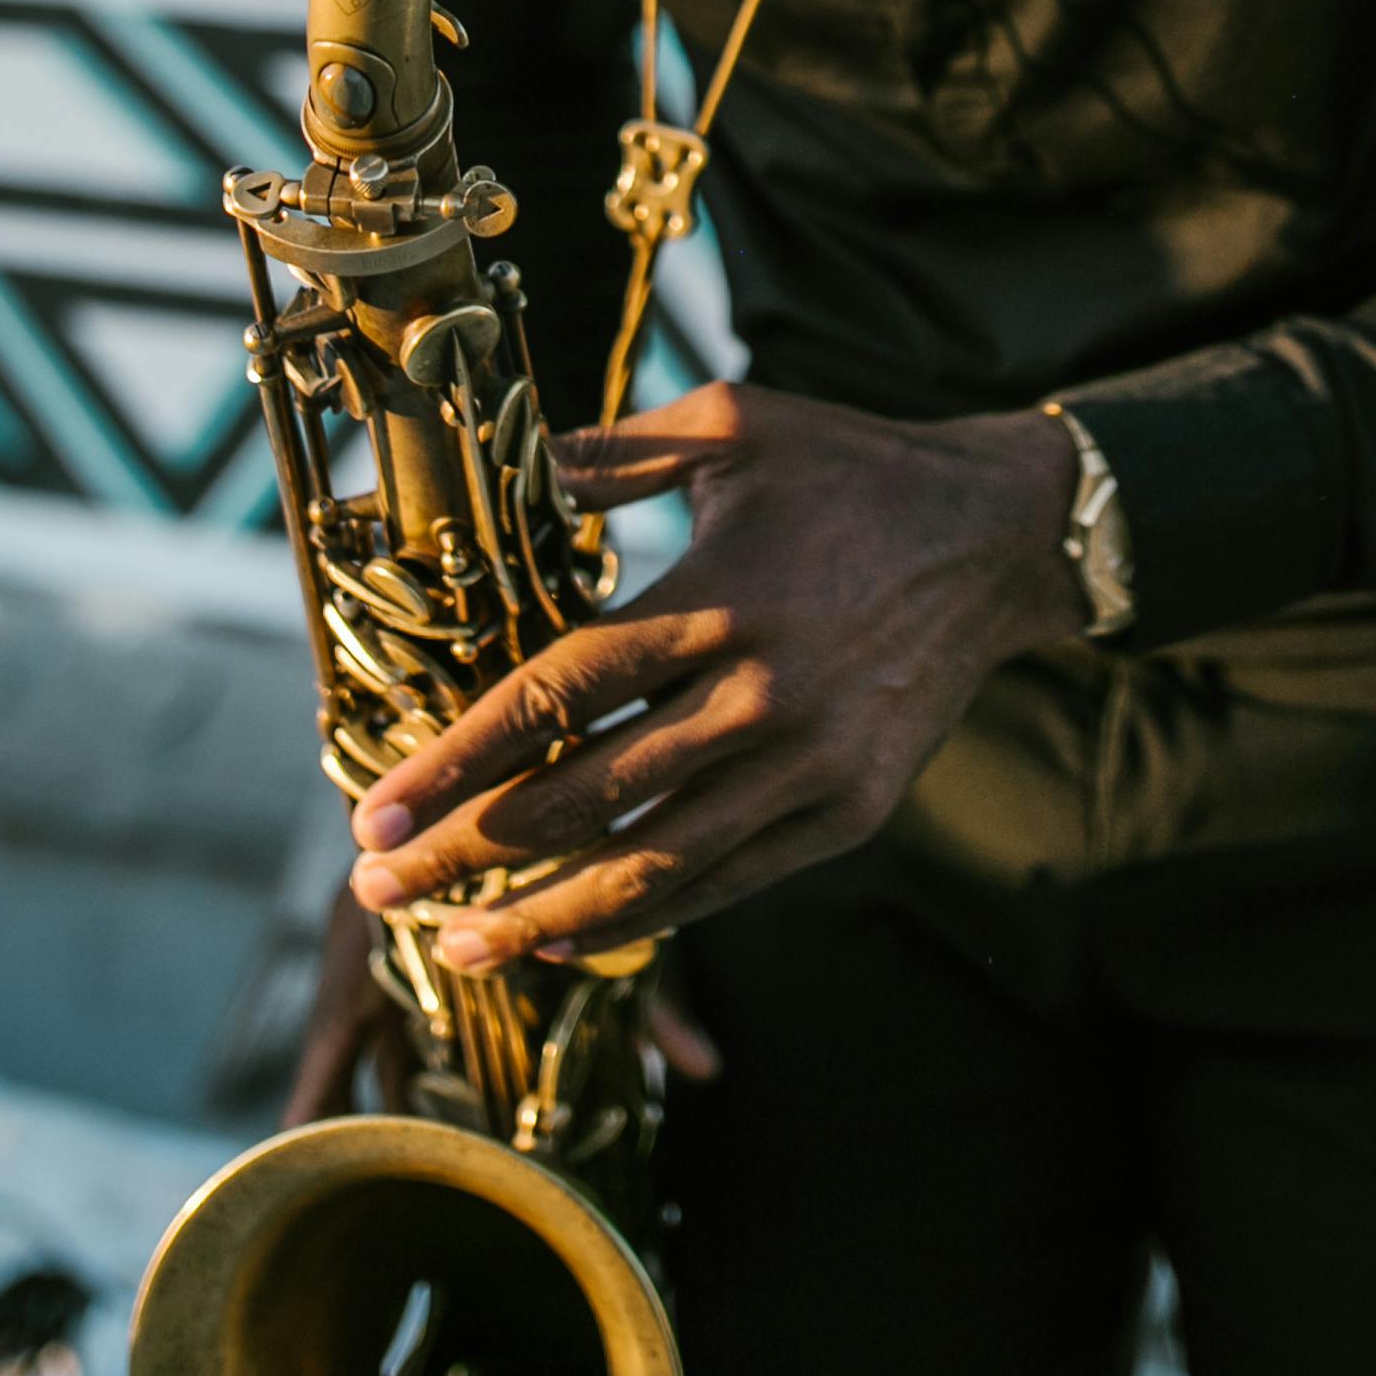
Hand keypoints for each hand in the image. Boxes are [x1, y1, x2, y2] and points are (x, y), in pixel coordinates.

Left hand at [347, 378, 1078, 971]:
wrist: (1002, 536)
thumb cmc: (850, 470)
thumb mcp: (733, 427)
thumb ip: (610, 456)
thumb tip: (499, 464)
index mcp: (717, 599)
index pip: (557, 697)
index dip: (457, 762)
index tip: (373, 814)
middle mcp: (761, 694)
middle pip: (585, 799)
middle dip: (467, 856)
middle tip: (376, 893)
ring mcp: (813, 765)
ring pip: (655, 866)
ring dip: (543, 916)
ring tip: (458, 947)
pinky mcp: (853, 811)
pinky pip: (731, 882)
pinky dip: (647, 918)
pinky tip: (569, 934)